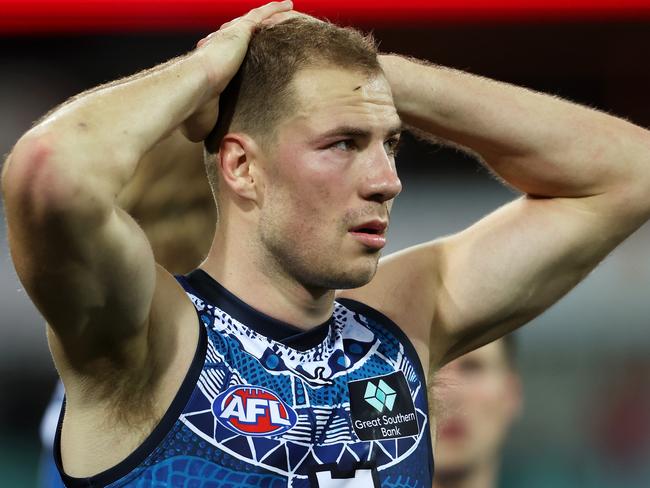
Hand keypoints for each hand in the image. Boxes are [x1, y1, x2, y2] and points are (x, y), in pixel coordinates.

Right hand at [181, 1, 292, 140]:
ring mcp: (229, 39)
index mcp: (211, 67)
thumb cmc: (192, 112)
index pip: (226, 59)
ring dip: (268, 16)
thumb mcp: (205, 123)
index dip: (236, 56)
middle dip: (253, 31)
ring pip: (253, 22)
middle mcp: (219, 49)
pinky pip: (261, 17)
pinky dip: (273, 10)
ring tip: (285, 9)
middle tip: (267, 28)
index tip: (244, 57)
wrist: (190, 91)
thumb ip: (216, 129)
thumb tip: (221, 152)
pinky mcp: (239, 32)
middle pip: (241, 37)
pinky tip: (288, 4)